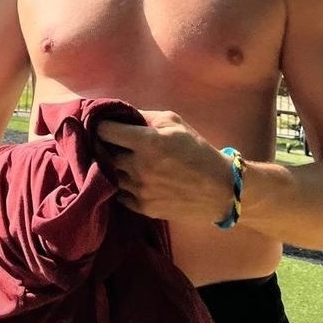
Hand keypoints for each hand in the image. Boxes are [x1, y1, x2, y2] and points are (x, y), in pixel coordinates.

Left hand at [96, 110, 233, 223]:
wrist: (221, 189)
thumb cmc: (197, 150)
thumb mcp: (174, 122)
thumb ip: (144, 116)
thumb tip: (119, 114)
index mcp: (147, 142)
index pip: (105, 131)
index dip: (101, 125)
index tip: (104, 124)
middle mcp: (139, 167)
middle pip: (102, 153)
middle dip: (102, 145)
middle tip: (109, 141)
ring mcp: (139, 190)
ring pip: (108, 174)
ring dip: (110, 166)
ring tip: (120, 159)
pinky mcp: (143, 208)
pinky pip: (119, 194)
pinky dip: (120, 184)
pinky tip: (129, 177)